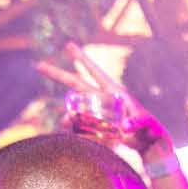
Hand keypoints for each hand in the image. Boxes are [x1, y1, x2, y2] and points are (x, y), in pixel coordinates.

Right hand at [35, 44, 168, 154]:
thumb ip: (137, 123)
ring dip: (68, 114)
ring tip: (66, 123)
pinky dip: (74, 128)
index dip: (82, 58)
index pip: (94, 72)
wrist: (148, 143)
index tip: (69, 45)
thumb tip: (125, 127)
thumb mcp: (144, 123)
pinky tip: (71, 133)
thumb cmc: (149, 128)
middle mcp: (102, 98)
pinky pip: (80, 123)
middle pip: (75, 84)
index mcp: (113, 91)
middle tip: (38, 65)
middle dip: (58, 74)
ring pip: (75, 107)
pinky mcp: (96, 124)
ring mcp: (97, 111)